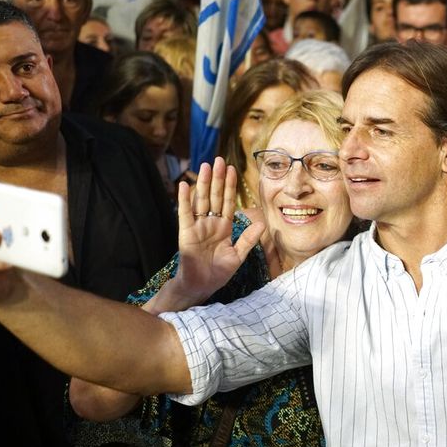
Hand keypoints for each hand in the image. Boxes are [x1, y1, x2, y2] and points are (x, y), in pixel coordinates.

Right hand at [162, 158, 264, 308]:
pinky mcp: (186, 233)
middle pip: (215, 196)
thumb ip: (248, 239)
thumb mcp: (238, 256)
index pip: (229, 202)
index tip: (233, 169)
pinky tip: (184, 185)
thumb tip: (263, 223)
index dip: (231, 186)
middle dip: (218, 178)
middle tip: (220, 159)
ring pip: (202, 201)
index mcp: (224, 227)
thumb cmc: (218, 273)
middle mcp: (211, 223)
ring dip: (204, 183)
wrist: (201, 286)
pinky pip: (185, 213)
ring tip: (206, 166)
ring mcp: (198, 226)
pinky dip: (184, 200)